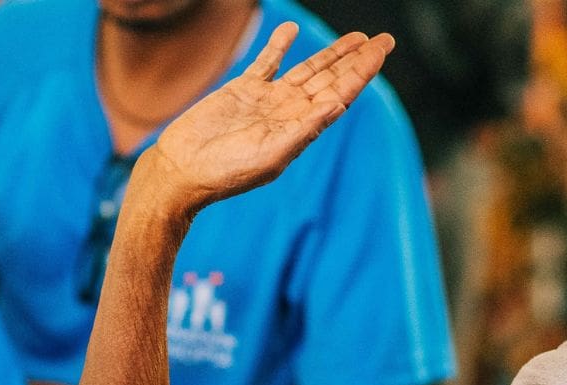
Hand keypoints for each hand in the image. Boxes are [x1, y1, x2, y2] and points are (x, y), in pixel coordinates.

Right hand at [137, 24, 395, 214]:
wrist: (182, 170)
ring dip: (331, 53)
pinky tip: (293, 30)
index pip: (340, 94)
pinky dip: (280, 46)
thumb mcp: (271, 154)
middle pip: (331, 79)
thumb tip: (338, 105)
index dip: (362, 72)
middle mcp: (289, 112)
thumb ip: (304, 129)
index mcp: (301, 129)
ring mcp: (267, 100)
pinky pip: (267, 63)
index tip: (381, 51)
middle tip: (384, 40)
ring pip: (307, 69)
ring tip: (356, 37)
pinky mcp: (242, 90)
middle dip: (357, 60)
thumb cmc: (225, 173)